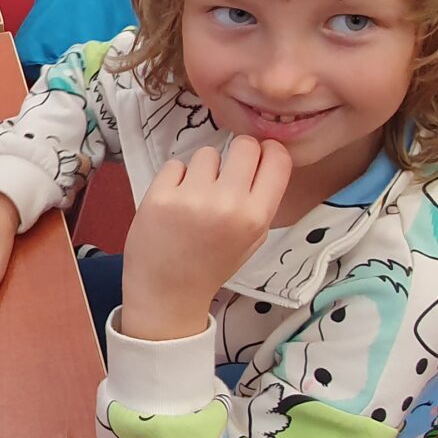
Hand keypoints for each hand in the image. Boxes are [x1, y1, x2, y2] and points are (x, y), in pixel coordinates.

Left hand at [118, 136, 291, 340]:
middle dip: (238, 154)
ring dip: (203, 170)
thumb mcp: (253, 239)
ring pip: (208, 153)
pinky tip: (175, 202)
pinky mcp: (160, 195)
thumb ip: (261, 201)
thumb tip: (266, 156)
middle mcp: (227, 204)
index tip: (260, 157)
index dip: (269, 152)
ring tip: (196, 197)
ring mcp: (192, 198)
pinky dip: (175, 179)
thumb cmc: (212, 264)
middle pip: (244, 145)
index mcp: (255, 218)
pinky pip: (176, 165)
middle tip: (227, 174)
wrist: (168, 291)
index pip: (277, 159)